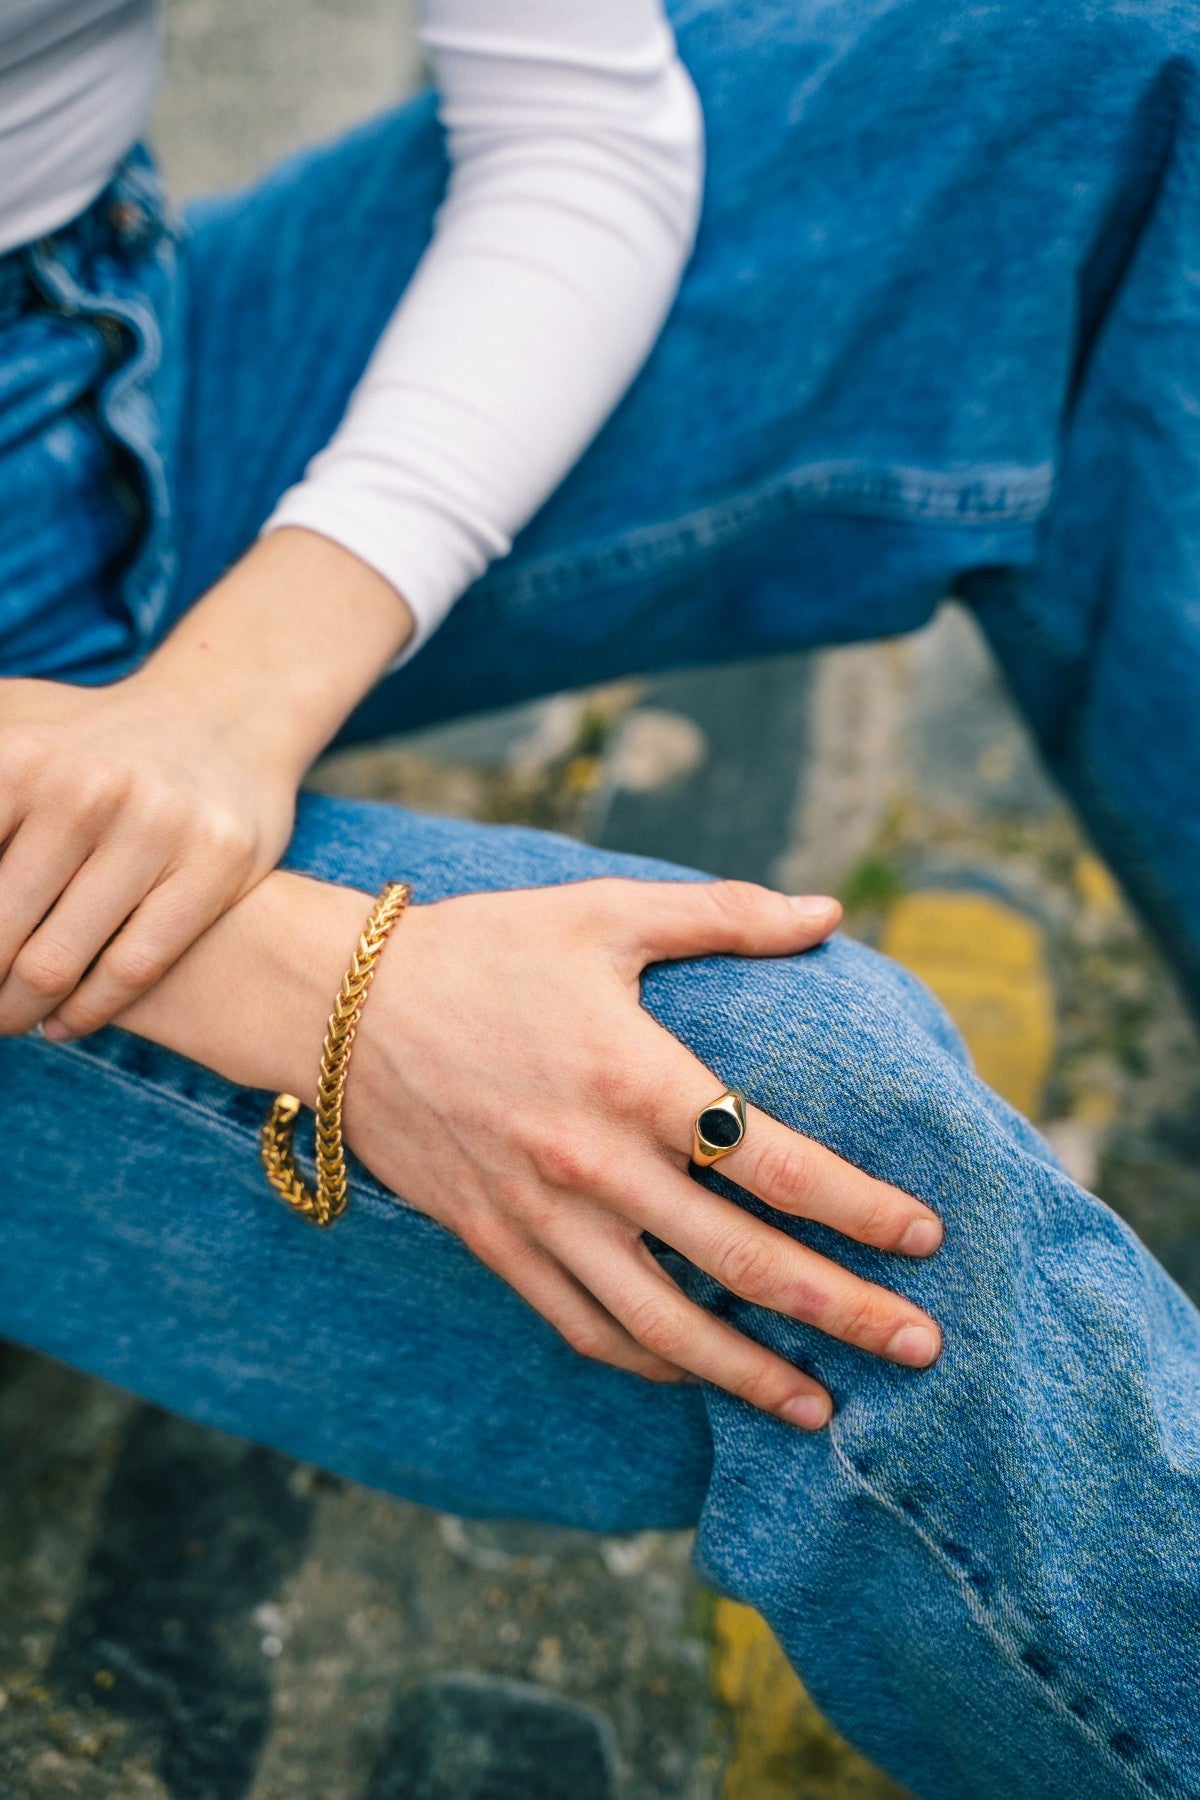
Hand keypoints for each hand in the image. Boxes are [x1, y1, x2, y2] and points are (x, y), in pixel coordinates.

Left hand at [0, 670, 296, 1038]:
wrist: (226, 718)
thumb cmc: (89, 740)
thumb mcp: (6, 727)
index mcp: (17, 759)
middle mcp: (84, 790)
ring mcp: (154, 827)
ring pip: (55, 963)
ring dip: (16, 1011)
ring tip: (7, 1020)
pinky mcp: (214, 864)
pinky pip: (131, 968)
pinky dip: (85, 1013)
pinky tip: (63, 1022)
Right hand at [344, 877, 943, 1427]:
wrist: (341, 1007)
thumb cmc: (483, 949)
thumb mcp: (604, 914)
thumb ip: (725, 915)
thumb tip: (830, 913)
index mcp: (635, 1078)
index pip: (775, 1164)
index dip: (861, 1207)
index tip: (925, 1236)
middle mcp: (596, 1165)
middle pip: (742, 1261)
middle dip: (844, 1311)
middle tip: (922, 1349)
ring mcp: (543, 1218)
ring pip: (666, 1324)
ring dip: (751, 1373)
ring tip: (823, 1405)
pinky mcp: (499, 1245)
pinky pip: (586, 1326)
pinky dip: (649, 1360)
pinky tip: (696, 1374)